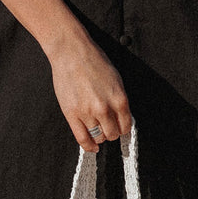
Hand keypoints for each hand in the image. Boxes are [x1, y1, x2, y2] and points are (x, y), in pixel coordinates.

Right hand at [49, 34, 132, 151]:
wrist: (71, 52)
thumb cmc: (93, 61)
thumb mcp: (116, 80)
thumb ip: (119, 100)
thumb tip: (122, 117)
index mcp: (119, 99)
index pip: (126, 126)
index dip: (123, 128)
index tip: (119, 128)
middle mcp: (105, 108)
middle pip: (113, 134)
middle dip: (111, 132)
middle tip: (107, 127)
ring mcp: (87, 113)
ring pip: (99, 137)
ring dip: (99, 136)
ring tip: (97, 130)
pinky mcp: (72, 115)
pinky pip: (82, 138)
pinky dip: (88, 146)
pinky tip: (92, 147)